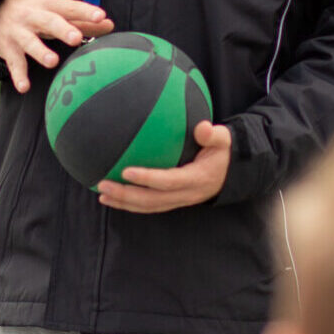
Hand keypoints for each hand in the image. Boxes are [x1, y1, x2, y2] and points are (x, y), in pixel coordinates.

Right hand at [0, 0, 114, 92]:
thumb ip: (82, 20)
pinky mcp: (8, 49)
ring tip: (52, 62)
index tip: (101, 16)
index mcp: (49, 5)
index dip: (85, 12)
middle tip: (75, 37)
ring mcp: (19, 32)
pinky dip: (18, 75)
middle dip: (62, 29)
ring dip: (41, 52)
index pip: (70, 8)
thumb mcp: (55, 11)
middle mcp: (33, 17)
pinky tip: (24, 87)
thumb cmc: (34, 12)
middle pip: (49, 22)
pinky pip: (14, 63)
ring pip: (30, 42)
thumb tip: (110, 25)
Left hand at [99, 121, 231, 212]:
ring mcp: (179, 201)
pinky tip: (112, 196)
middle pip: (152, 200)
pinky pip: (149, 206)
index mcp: (196, 179)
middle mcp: (186, 194)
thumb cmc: (223, 152)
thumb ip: (214, 134)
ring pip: (148, 206)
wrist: (231, 174)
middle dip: (126, 194)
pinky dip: (130, 204)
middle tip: (103, 184)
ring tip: (102, 195)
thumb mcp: (224, 141)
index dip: (147, 179)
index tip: (126, 170)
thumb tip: (202, 126)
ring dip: (124, 202)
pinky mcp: (173, 201)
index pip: (169, 181)